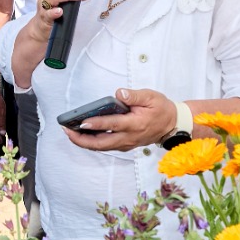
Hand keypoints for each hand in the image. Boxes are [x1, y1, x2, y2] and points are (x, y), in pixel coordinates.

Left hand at [63, 87, 177, 151]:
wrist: (172, 125)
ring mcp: (126, 143)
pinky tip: (82, 135)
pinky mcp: (124, 145)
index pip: (112, 125)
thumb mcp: (151, 97)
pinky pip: (105, 146)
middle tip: (67, 129)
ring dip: (84, 142)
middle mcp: (129, 137)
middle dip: (82, 139)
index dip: (96, 124)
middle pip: (102, 143)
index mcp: (136, 124)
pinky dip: (92, 142)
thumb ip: (134, 96)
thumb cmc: (160, 109)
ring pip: (102, 147)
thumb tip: (119, 93)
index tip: (82, 121)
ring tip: (69, 132)